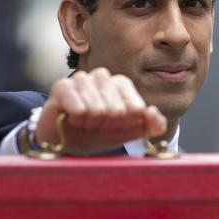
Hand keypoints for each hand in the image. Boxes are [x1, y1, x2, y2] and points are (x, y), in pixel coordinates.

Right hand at [33, 68, 167, 153]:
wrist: (64, 141)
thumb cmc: (95, 133)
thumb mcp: (126, 133)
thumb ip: (148, 126)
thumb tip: (155, 121)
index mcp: (121, 84)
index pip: (136, 108)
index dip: (125, 125)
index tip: (114, 126)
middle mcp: (103, 77)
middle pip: (117, 110)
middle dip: (106, 125)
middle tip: (95, 125)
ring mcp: (82, 79)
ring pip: (98, 110)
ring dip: (90, 124)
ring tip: (83, 121)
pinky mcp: (62, 86)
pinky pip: (79, 109)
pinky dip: (77, 120)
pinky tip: (71, 118)